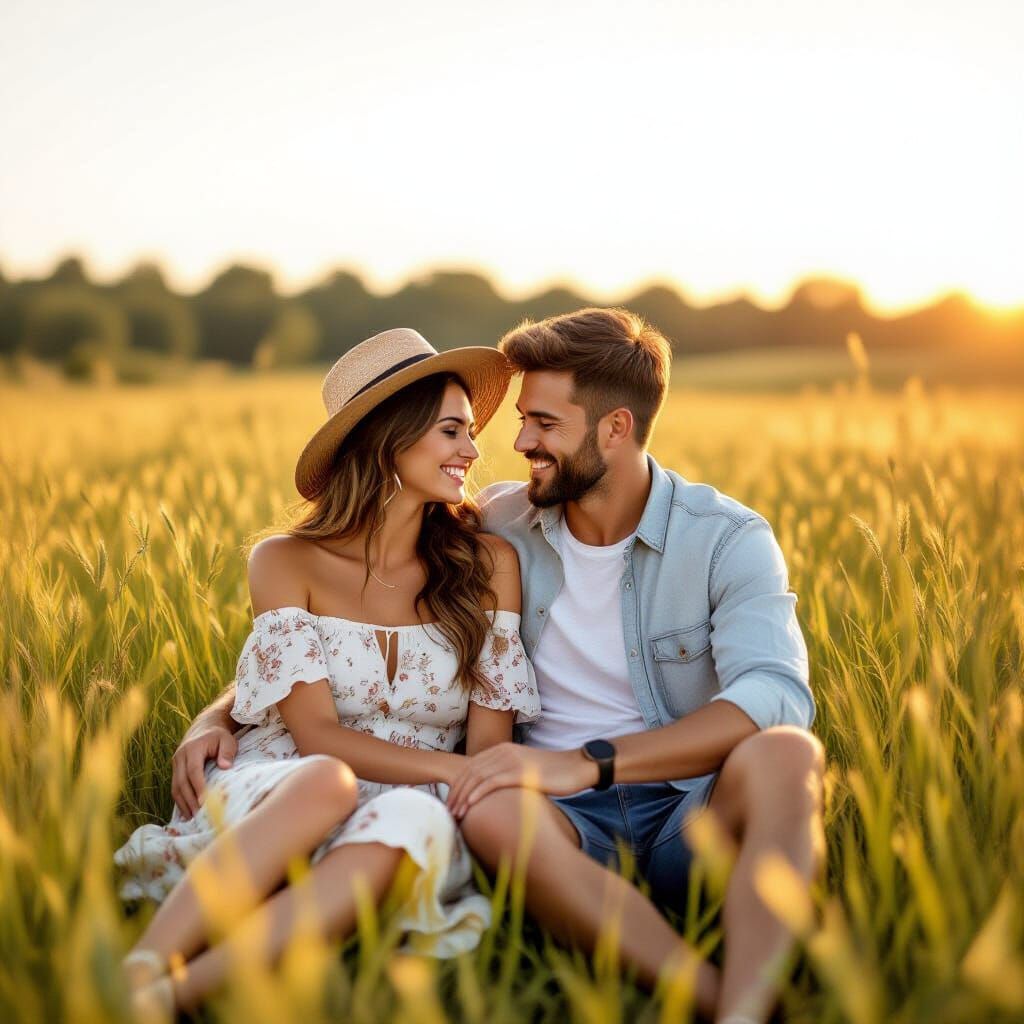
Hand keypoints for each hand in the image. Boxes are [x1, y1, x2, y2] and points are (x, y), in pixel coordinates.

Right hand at [171, 726, 236, 819]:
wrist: (204, 728)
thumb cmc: (219, 736)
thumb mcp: (227, 740)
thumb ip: (227, 752)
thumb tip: (225, 767)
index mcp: (193, 748)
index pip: (194, 770)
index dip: (198, 786)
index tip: (204, 801)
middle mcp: (180, 756)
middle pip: (182, 781)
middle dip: (190, 800)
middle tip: (200, 815)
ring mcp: (176, 763)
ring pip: (176, 787)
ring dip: (183, 804)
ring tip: (193, 819)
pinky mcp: (175, 770)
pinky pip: (175, 788)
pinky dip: (180, 801)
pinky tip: (187, 814)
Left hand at [446, 743, 598, 818]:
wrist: (576, 767)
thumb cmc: (553, 773)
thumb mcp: (524, 769)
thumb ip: (507, 774)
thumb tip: (492, 793)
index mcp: (502, 749)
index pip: (471, 767)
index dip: (458, 785)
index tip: (450, 802)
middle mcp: (504, 752)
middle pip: (470, 772)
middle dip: (455, 792)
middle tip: (447, 812)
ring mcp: (512, 760)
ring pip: (477, 778)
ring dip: (462, 797)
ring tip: (454, 814)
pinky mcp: (521, 772)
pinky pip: (492, 783)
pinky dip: (477, 795)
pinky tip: (469, 807)